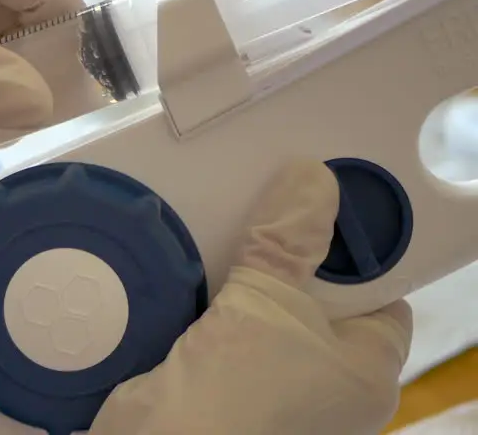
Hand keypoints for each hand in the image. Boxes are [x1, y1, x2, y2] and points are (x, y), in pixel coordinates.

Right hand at [88, 160, 412, 434]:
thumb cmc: (240, 390)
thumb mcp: (267, 302)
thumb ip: (288, 239)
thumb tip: (314, 175)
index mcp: (365, 372)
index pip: (380, 296)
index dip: (356, 249)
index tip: (321, 205)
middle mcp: (326, 386)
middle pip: (315, 296)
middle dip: (285, 251)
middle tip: (263, 200)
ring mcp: (271, 387)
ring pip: (262, 308)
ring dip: (237, 271)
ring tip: (219, 221)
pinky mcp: (218, 383)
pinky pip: (220, 325)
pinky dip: (203, 295)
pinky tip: (185, 260)